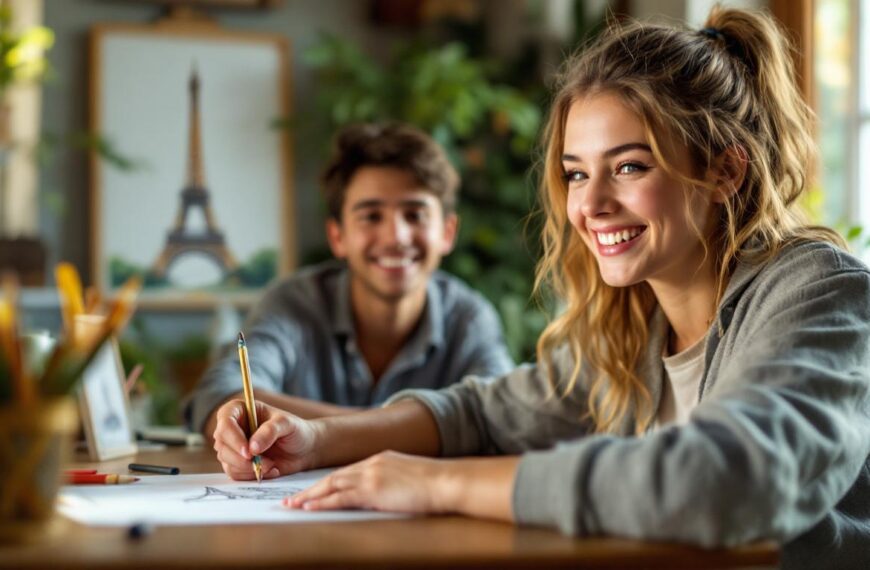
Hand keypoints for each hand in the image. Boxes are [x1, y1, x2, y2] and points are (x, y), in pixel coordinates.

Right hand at [212, 399, 319, 479]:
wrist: (304, 449)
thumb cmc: (295, 430)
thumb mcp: (287, 424)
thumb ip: (270, 431)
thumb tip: (252, 448)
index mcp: (240, 410)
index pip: (225, 422)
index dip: (233, 438)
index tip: (249, 452)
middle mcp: (233, 428)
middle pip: (221, 444)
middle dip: (241, 458)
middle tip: (266, 462)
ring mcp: (233, 447)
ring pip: (226, 461)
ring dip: (249, 468)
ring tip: (271, 464)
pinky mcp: (237, 463)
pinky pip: (235, 473)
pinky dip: (252, 475)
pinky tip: (270, 470)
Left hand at [283, 451, 450, 514]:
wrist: (446, 481)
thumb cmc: (435, 485)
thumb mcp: (408, 479)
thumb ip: (391, 483)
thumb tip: (383, 495)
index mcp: (379, 460)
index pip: (345, 472)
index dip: (326, 483)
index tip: (311, 492)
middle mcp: (371, 464)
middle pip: (332, 477)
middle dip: (310, 489)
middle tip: (290, 500)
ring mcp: (371, 475)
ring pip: (331, 485)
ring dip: (309, 497)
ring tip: (292, 506)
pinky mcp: (373, 489)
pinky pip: (340, 497)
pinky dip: (322, 503)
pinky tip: (309, 509)